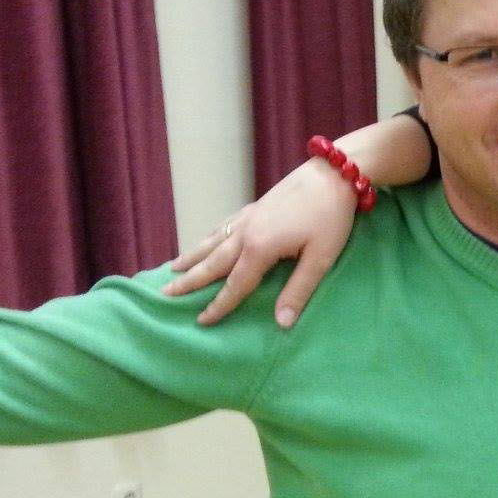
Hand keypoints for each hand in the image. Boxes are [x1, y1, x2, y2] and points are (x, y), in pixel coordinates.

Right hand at [163, 159, 357, 326]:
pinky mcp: (254, 207)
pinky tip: (205, 241)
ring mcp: (247, 217)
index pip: (234, 285)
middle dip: (189, 280)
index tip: (202, 321)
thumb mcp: (320, 258)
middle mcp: (245, 232)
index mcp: (259, 248)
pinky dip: (208, 237)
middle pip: (212, 262)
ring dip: (191, 257)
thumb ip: (298, 290)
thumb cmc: (331, 217)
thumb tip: (282, 323)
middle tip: (164, 293)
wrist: (333, 174)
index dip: (219, 305)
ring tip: (173, 269)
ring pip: (212, 241)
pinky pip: (222, 226)